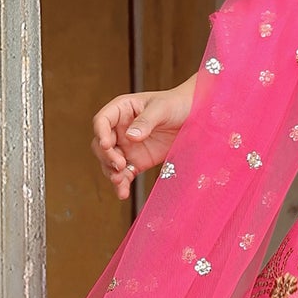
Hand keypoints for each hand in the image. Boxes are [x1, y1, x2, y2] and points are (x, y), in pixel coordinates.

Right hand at [90, 78, 195, 200]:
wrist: (196, 117)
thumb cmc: (177, 104)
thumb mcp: (162, 108)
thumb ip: (146, 121)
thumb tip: (130, 137)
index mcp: (121, 110)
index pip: (102, 121)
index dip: (101, 133)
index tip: (108, 144)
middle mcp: (120, 129)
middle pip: (101, 145)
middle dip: (106, 156)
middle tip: (120, 165)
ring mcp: (128, 146)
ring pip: (109, 162)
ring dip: (111, 172)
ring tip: (120, 181)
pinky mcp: (138, 161)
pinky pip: (125, 174)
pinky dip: (122, 184)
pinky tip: (123, 193)